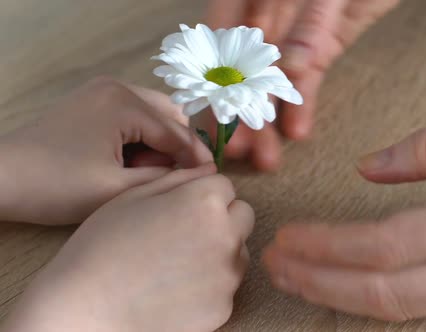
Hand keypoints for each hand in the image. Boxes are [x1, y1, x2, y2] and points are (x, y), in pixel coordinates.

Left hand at [0, 77, 211, 224]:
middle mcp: (116, 87)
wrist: (1, 178)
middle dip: (178, 146)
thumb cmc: (56, 185)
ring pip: (152, 114)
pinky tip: (133, 161)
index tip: (212, 179)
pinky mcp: (91, 101)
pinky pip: (132, 115)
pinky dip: (141, 136)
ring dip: (160, 141)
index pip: (176, 131)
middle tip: (177, 177)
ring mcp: (101, 91)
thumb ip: (165, 178)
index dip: (196, 157)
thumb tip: (201, 173)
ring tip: (151, 171)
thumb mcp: (117, 189)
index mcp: (124, 103)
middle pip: (169, 115)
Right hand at [3, 167, 253, 331]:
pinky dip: (209, 286)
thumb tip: (210, 170)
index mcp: (206, 201)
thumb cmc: (103, 246)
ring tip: (177, 264)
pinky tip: (176, 290)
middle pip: (242, 216)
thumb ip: (181, 178)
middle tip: (184, 233)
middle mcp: (227, 236)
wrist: (86, 309)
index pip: (226, 186)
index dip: (202, 194)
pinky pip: (226, 287)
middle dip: (221, 218)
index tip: (181, 207)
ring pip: (238, 252)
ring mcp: (228, 276)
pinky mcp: (223, 308)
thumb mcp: (135, 196)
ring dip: (220, 251)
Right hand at [206, 0, 400, 170]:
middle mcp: (266, 13)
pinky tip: (297, 131)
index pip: (222, 40)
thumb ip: (305, 22)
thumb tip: (291, 65)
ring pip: (276, 79)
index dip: (215, 82)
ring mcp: (295, 30)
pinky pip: (309, 77)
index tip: (213, 120)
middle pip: (245, 67)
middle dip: (240, 111)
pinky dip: (304, 103)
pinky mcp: (321, 43)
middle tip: (238, 151)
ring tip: (267, 157)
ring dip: (270, 118)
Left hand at [263, 106, 425, 320]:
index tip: (290, 236)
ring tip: (295, 277)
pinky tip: (343, 285)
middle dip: (320, 280)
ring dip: (338, 294)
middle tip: (276, 263)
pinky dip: (372, 300)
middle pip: (384, 289)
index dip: (329, 245)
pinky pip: (420, 307)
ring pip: (399, 308)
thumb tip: (368, 168)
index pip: (387, 244)